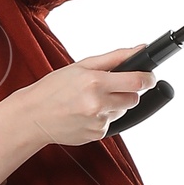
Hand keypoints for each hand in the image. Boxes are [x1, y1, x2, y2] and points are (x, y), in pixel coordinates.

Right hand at [10, 45, 155, 145]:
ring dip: (113, 105)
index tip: (150, 77)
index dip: (148, 78)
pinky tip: (84, 114)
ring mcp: (98, 122)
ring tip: (90, 101)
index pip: (136, 82)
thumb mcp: (81, 66)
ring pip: (122, 112)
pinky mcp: (96, 135)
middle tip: (110, 87)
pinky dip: (102, 118)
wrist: (32, 116)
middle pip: (133, 99)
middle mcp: (98, 104)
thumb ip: (115, 57)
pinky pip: (111, 124)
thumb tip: (141, 49)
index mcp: (95, 82)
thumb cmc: (54, 88)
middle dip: (128, 92)